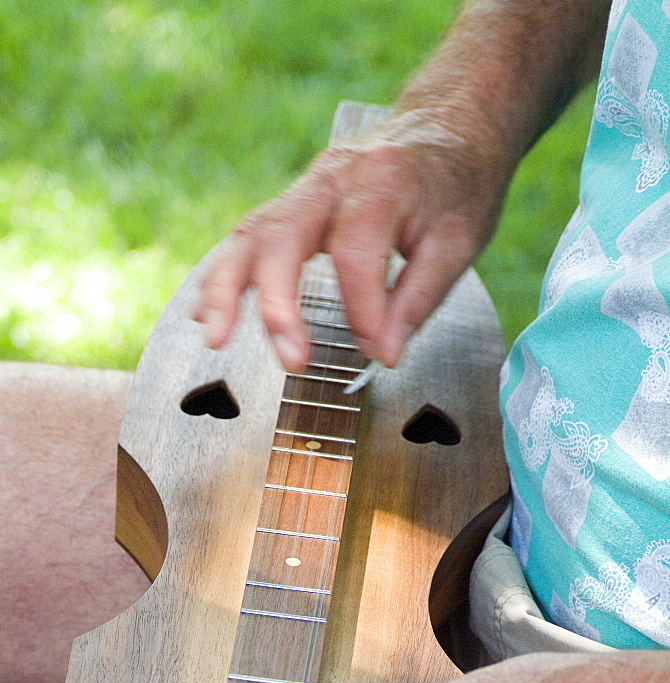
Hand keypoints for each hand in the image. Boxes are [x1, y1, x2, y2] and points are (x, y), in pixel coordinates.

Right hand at [194, 110, 510, 369]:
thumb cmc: (456, 186)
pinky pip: (247, 239)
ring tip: (216, 338)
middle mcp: (332, 178)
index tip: (376, 350)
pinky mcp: (291, 206)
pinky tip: (206, 314)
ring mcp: (304, 189)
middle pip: (283, 235)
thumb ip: (417, 300)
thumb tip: (382, 355)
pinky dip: (224, 278)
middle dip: (277, 304)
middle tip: (291, 360)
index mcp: (383, 179)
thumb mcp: (458, 243)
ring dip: (227, 290)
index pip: (356, 251)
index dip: (362, 308)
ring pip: (250, 235)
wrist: (445, 130)